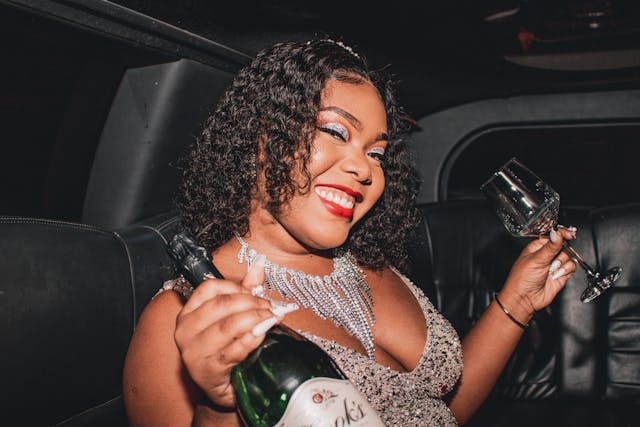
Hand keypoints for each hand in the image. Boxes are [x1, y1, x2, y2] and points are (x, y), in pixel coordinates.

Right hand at [173, 259, 294, 408]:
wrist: (224, 388)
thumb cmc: (227, 349)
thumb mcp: (233, 317)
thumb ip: (244, 291)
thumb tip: (259, 264)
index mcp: (188, 313)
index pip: (210, 288)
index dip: (238, 288)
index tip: (256, 294)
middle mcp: (185, 331)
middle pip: (222, 304)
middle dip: (252, 303)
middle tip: (271, 307)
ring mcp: (193, 352)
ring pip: (229, 325)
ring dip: (257, 319)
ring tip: (272, 319)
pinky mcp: (207, 371)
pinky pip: (234, 349)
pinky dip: (253, 339)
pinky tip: (263, 335)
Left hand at [501, 226, 576, 317]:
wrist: (525, 300)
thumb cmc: (522, 280)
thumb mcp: (536, 260)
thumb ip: (550, 247)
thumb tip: (557, 233)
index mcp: (537, 247)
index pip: (553, 235)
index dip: (561, 233)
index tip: (569, 233)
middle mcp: (547, 254)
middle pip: (564, 244)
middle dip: (562, 251)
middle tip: (555, 258)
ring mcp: (554, 264)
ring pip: (569, 255)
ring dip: (561, 263)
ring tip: (551, 270)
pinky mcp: (561, 274)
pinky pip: (571, 266)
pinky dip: (565, 270)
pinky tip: (555, 276)